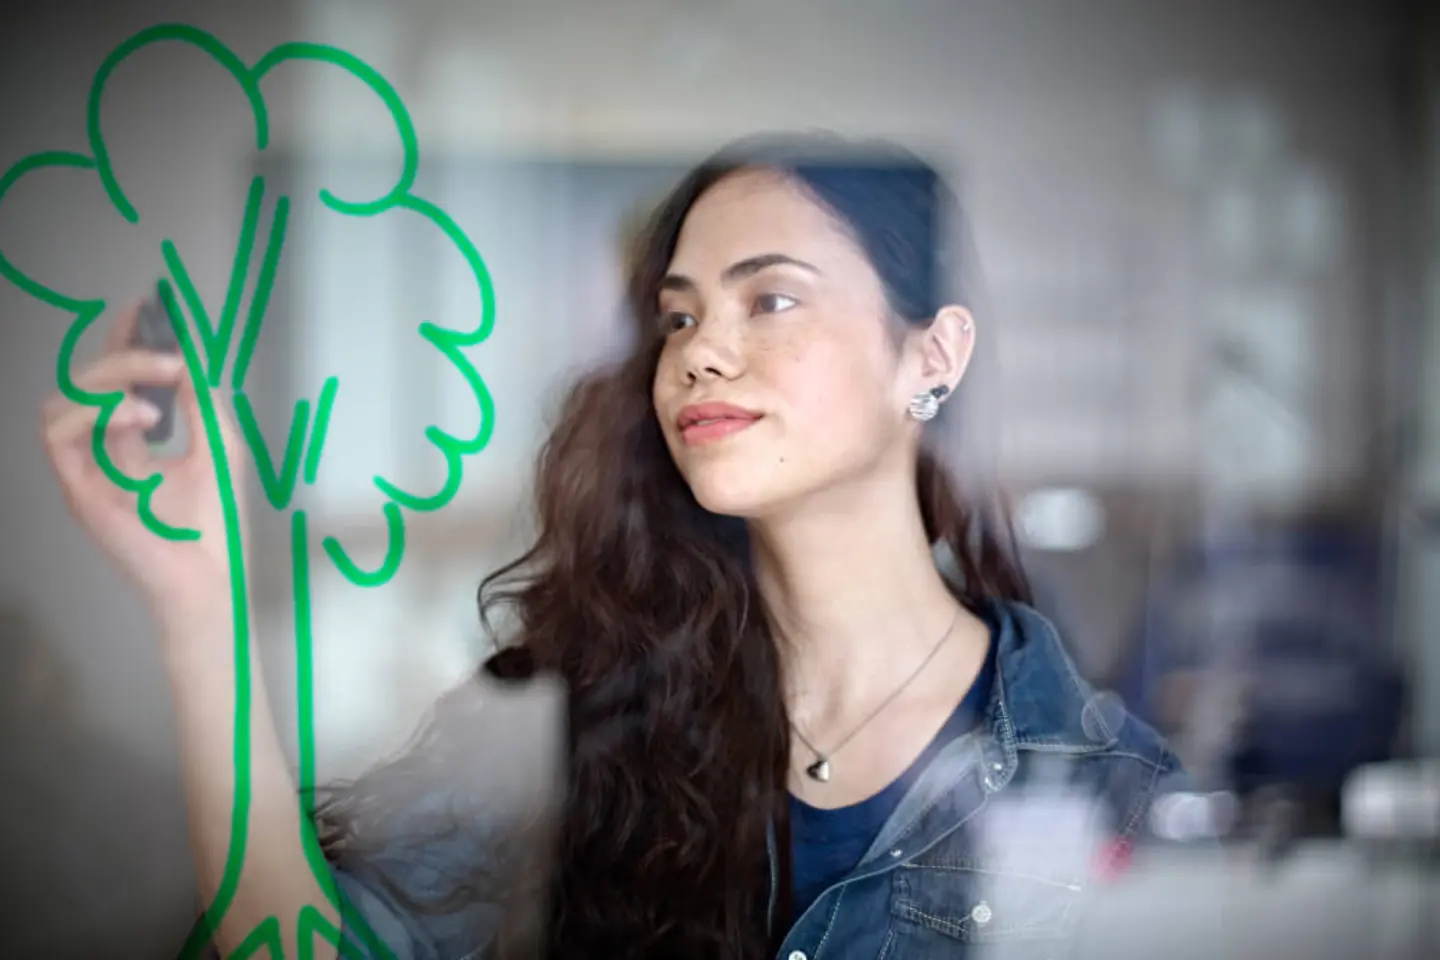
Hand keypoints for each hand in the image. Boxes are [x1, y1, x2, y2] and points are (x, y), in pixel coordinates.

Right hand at [40, 298, 247, 624]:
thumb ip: (197, 399)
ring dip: (107, 380)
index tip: (144, 307)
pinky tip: (141, 417)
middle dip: (121, 353)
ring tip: (157, 389)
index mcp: (131, 442)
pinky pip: (57, 434)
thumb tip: (184, 352)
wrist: (210, 578)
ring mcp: (85, 470)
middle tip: (166, 352)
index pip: (114, 379)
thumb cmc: (216, 521)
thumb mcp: (217, 444)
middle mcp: (101, 452)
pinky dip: (95, 413)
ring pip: (60, 400)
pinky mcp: (77, 489)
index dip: (123, 339)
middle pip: (84, 383)